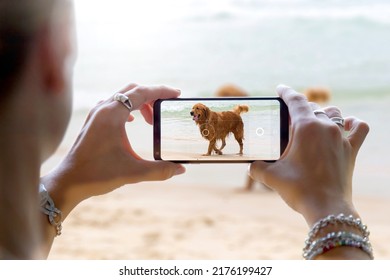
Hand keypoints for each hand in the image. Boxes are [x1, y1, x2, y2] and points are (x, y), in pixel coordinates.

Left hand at [42, 83, 185, 216]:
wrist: (68, 181)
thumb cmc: (97, 174)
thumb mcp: (133, 172)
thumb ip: (160, 170)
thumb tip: (181, 169)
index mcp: (112, 115)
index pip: (142, 92)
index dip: (161, 91)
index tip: (176, 94)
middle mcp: (103, 109)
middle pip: (132, 90)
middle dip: (152, 96)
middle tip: (166, 108)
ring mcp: (96, 115)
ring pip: (122, 97)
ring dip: (139, 103)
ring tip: (151, 121)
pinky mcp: (93, 122)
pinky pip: (113, 105)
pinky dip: (127, 108)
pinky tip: (132, 122)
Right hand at [249, 85, 368, 225]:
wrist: (326, 208)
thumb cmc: (299, 189)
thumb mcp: (271, 176)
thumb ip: (257, 167)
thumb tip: (250, 165)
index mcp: (306, 127)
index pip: (295, 100)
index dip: (286, 92)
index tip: (280, 88)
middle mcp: (325, 127)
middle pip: (312, 107)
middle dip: (299, 109)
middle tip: (288, 117)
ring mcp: (341, 137)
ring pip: (333, 113)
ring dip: (321, 114)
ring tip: (311, 122)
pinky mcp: (351, 149)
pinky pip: (359, 128)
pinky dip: (352, 123)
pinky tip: (346, 124)